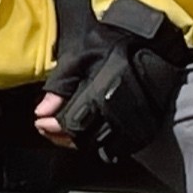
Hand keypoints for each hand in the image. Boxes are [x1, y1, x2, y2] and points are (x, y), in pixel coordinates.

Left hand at [35, 6, 188, 166]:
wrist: (152, 44)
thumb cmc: (112, 45)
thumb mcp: (79, 56)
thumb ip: (60, 85)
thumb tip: (42, 112)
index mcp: (101, 93)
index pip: (71, 123)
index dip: (52, 127)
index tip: (40, 124)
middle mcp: (119, 112)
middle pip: (84, 139)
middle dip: (63, 137)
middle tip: (49, 129)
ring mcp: (135, 123)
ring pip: (100, 147)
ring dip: (81, 143)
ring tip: (69, 131)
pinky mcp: (146, 128)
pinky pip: (120, 148)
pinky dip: (103, 146)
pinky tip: (92, 134)